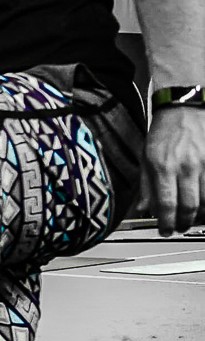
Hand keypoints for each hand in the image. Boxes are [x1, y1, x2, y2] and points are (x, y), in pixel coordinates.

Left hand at [141, 108, 204, 234]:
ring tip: (191, 220)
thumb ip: (145, 185)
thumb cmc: (163, 132)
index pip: (166, 204)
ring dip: (199, 216)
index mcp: (162, 166)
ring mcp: (204, 164)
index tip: (165, 230)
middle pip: (189, 207)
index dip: (167, 223)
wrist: (184, 109)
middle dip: (184, 223)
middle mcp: (184, 166)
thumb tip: (142, 208)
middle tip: (178, 228)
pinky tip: (203, 207)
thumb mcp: (145, 156)